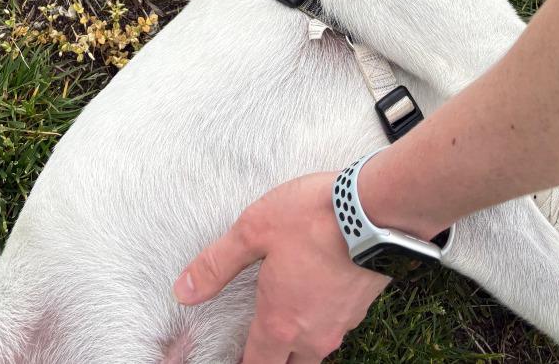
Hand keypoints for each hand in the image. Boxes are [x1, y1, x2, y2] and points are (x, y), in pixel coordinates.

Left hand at [173, 172, 389, 362]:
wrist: (375, 210)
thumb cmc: (313, 217)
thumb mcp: (254, 230)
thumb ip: (217, 264)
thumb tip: (182, 291)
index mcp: (280, 324)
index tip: (232, 356)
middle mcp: (312, 335)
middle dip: (272, 359)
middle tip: (258, 343)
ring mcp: (342, 324)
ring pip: (315, 349)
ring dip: (298, 342)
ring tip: (286, 315)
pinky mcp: (362, 306)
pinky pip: (335, 325)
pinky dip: (322, 318)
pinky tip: (316, 292)